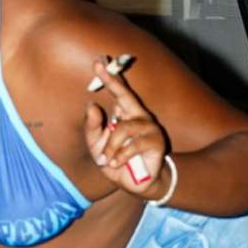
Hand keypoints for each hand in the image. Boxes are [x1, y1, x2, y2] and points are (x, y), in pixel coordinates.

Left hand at [84, 56, 170, 199]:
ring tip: (106, 160)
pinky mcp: (156, 142)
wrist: (137, 185)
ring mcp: (149, 128)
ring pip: (123, 128)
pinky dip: (120, 156)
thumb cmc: (117, 161)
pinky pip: (132, 145)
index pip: (118, 92)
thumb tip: (92, 105)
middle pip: (126, 96)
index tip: (99, 61)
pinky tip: (116, 163)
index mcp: (125, 114)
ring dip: (110, 146)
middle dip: (113, 82)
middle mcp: (139, 116)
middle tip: (100, 69)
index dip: (110, 77)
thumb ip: (93, 128)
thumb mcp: (97, 147)